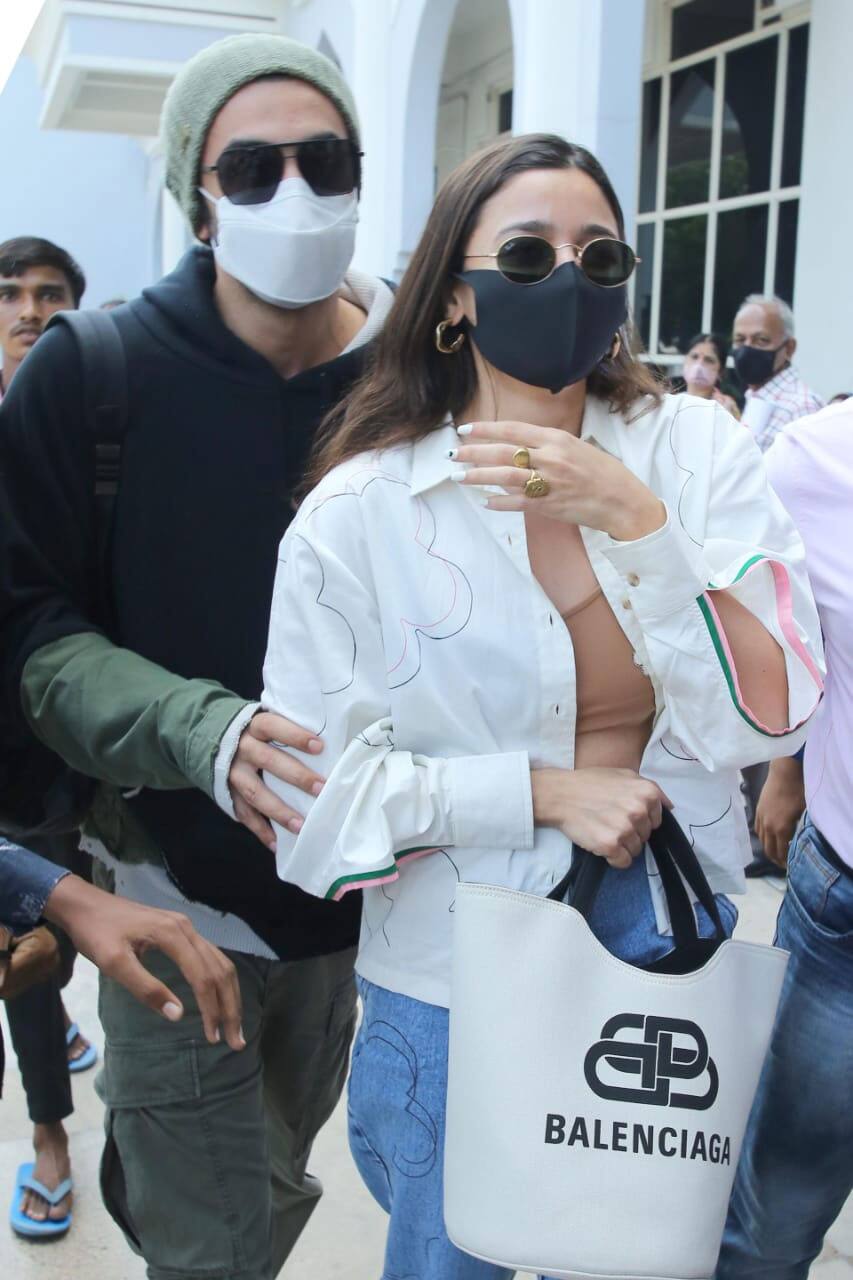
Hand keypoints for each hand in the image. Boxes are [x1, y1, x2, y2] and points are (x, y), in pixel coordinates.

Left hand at [44, 876, 243, 1048]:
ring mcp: (185, 928)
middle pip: (220, 969)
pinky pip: (209, 956)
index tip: (213, 1037)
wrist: (85, 904)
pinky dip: (219, 980)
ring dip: (229, 994)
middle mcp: (187, 928)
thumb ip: (146, 988)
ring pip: (219, 962)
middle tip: (236, 1040)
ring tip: (232, 1023)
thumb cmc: (96, 933)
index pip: (203, 976)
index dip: (211, 1008)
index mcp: (172, 935)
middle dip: (230, 1006)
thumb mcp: (114, 964)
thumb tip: (178, 1015)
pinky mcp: (180, 931)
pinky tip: (219, 996)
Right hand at [229, 712, 325, 850]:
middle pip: (269, 761)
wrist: (210, 739)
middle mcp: (242, 748)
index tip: (320, 747)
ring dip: (279, 811)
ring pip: (256, 792)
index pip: (274, 726)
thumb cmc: (255, 732)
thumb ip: (289, 729)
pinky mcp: (228, 793)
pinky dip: (260, 830)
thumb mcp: (266, 722)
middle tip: (321, 788)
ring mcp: (233, 772)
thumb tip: (331, 742)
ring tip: (301, 825)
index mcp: (255, 726)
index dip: (295, 736)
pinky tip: (277, 843)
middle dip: (297, 776)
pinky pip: (244, 813)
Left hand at [453, 420, 665, 540]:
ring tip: (459, 477)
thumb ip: (549, 444)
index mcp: (558, 439)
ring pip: (505, 477)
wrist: (623, 502)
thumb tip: (519, 445)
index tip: (466, 430)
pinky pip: (517, 503)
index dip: (486, 429)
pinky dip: (499, 502)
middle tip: (453, 454)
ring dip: (478, 477)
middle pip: (503, 453)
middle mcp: (551, 458)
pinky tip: (485, 502)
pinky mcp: (549, 505)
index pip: (513, 430)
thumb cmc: (603, 472)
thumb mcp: (578, 447)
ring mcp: (549, 483)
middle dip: (474, 453)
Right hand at [532, 766, 671, 868]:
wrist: (560, 794)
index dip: (640, 820)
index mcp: (647, 792)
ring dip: (621, 845)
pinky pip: (623, 862)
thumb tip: (669, 807)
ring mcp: (625, 828)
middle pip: (646, 836)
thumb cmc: (590, 783)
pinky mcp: (610, 844)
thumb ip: (649, 788)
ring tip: (603, 830)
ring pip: (636, 850)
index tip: (622, 814)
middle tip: (609, 821)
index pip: (657, 820)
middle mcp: (639, 810)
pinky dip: (613, 858)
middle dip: (630, 832)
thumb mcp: (624, 774)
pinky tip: (600, 843)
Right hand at [755, 755, 804, 867]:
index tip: (790, 866)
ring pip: (762, 841)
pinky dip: (763, 837)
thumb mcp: (803, 813)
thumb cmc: (798, 791)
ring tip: (776, 852)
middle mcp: (768, 827)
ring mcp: (761, 818)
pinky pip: (757, 830)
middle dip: (776, 859)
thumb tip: (798, 841)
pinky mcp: (757, 811)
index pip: (781, 853)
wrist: (784, 773)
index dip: (785, 862)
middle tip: (783, 864)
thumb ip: (798, 829)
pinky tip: (769, 837)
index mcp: (781, 829)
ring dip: (768, 848)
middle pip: (769, 850)